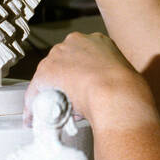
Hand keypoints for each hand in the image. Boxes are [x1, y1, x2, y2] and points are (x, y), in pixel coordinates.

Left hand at [26, 32, 154, 128]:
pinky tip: (34, 118)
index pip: (81, 56)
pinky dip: (33, 106)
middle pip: (61, 63)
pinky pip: (35, 91)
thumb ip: (110, 78)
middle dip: (62, 82)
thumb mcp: (124, 77)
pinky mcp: (46, 71)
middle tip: (67, 102)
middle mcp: (76, 41)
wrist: (116, 93)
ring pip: (47, 76)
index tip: (80, 88)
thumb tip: (105, 92)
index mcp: (99, 40)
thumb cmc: (127, 91)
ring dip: (48, 93)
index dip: (79, 74)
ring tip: (53, 112)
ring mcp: (59, 54)